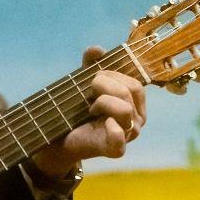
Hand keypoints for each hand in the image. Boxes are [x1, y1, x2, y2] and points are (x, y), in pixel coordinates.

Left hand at [28, 46, 146, 177]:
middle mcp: (137, 120)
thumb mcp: (84, 84)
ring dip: (102, 103)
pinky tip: (103, 123)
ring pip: (124, 110)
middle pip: (130, 91)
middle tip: (90, 91)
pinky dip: (113, 130)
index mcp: (135, 104)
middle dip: (105, 84)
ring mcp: (128, 136)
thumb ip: (90, 65)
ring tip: (90, 109)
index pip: (135, 84)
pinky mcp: (116, 149)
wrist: (62, 138)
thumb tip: (96, 50)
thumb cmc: (79, 111)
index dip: (113, 75)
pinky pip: (119, 138)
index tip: (95, 78)